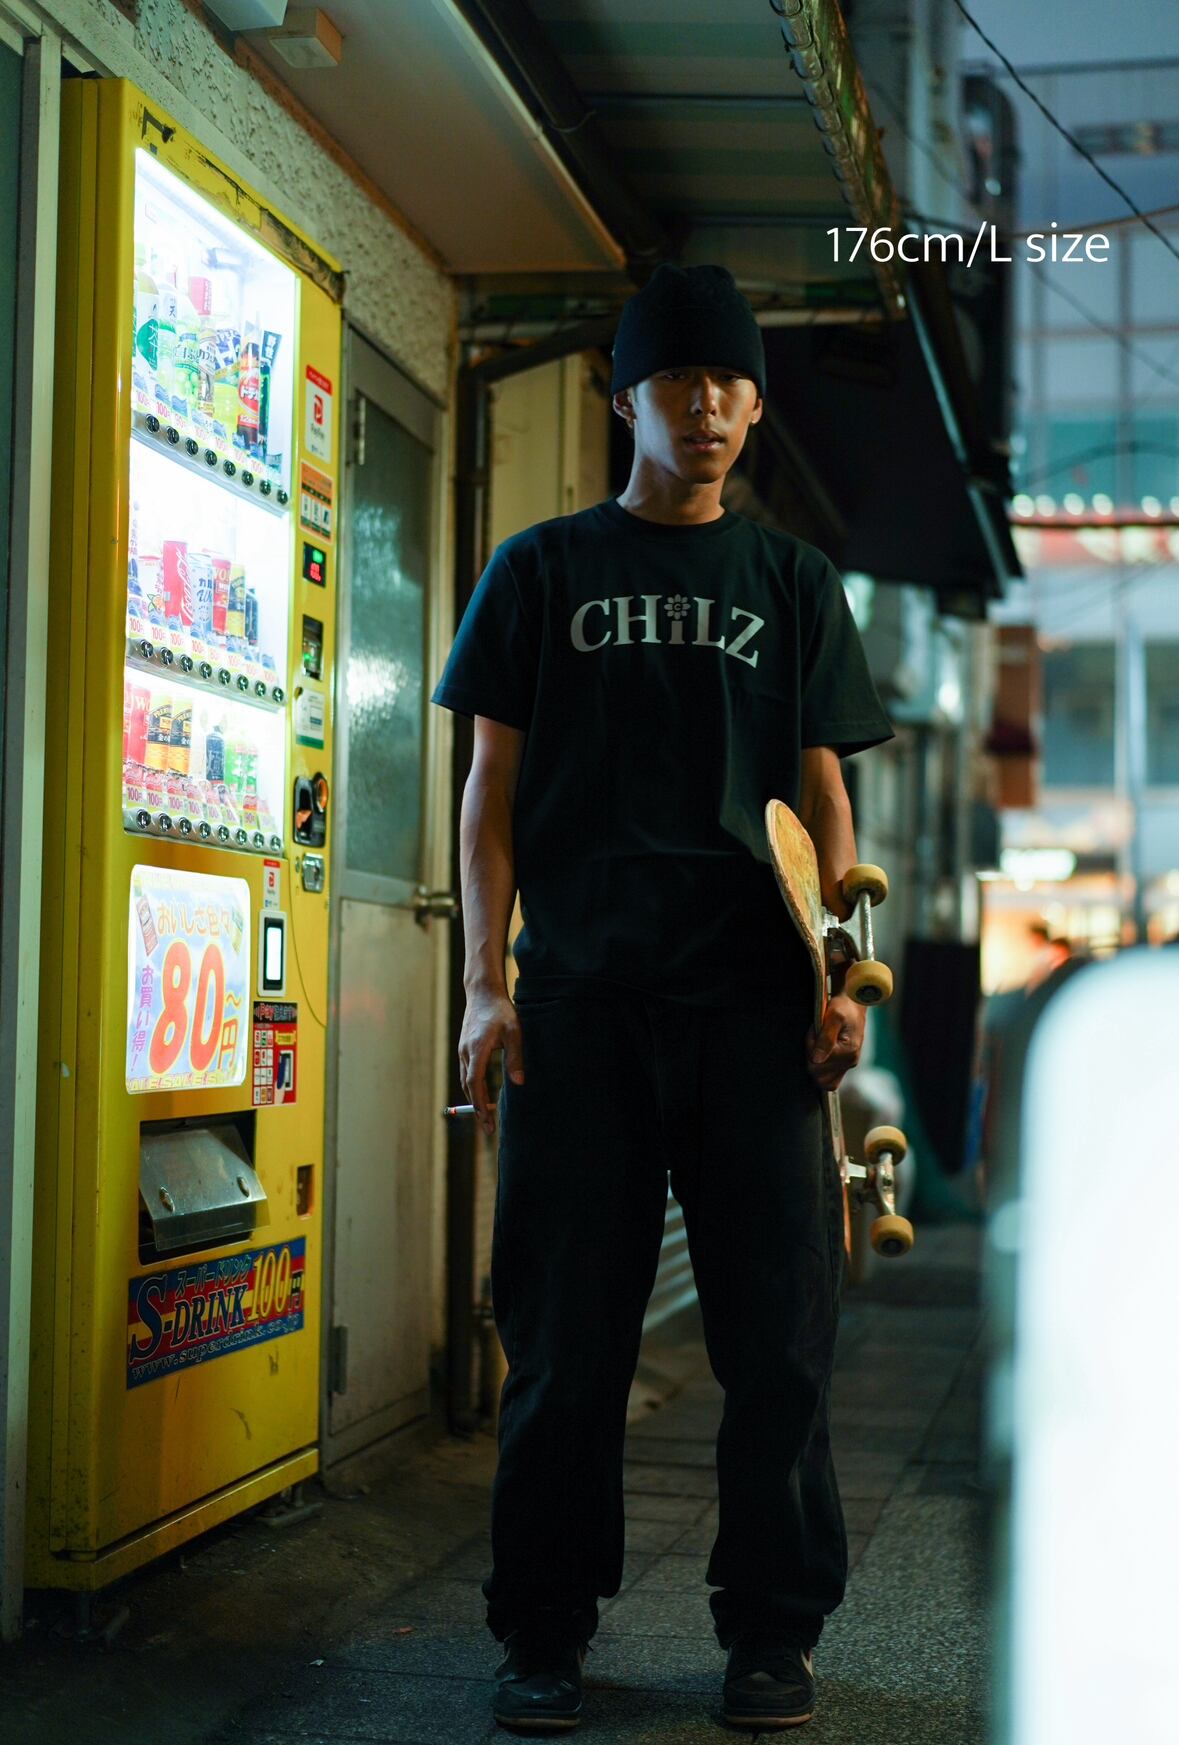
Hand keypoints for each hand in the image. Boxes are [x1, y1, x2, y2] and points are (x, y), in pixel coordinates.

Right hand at [459, 987, 524, 1136]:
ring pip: (465, 1080)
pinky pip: (466, 1072)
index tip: (486, 1121)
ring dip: (474, 1098)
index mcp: (477, 1050)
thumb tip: (519, 1083)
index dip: (480, 1105)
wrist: (482, 993)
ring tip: (486, 1113)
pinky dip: (472, 1086)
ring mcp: (462, 1050)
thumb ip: (515, 1058)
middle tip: (488, 1126)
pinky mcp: (464, 1047)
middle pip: (468, 1087)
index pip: (475, 1084)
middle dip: (476, 1108)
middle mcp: (466, 1052)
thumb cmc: (501, 1011)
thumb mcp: (514, 1033)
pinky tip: (481, 1092)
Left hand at [807, 992, 864, 1091]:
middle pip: (818, 1075)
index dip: (810, 1048)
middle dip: (811, 1056)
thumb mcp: (834, 1017)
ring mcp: (848, 1064)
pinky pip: (829, 1078)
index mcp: (848, 1051)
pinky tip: (821, 1051)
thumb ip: (825, 1039)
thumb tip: (816, 1059)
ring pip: (824, 1081)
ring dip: (815, 1064)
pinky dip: (821, 1068)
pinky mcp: (845, 1064)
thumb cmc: (844, 1007)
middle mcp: (850, 1061)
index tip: (814, 1031)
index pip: (817, 1063)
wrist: (854, 1003)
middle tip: (815, 1037)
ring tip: (818, 1044)